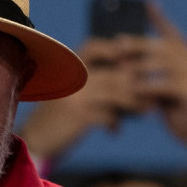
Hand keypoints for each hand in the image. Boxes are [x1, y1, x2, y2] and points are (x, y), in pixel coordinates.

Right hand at [20, 37, 143, 159]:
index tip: (132, 61)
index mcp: (68, 68)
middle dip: (136, 83)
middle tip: (152, 93)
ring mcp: (74, 96)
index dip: (115, 49)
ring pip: (114, 93)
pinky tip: (115, 131)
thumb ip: (92, 83)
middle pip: (113, 73)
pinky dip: (114, 123)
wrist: (34, 139)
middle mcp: (71, 78)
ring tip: (144, 112)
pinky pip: (106, 114)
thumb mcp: (70, 95)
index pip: (94, 46)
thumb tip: (129, 78)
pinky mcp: (76, 116)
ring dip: (133, 104)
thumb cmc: (57, 117)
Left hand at [129, 3, 186, 168]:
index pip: (174, 35)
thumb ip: (154, 79)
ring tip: (119, 68)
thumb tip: (126, 67)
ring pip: (163, 64)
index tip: (147, 2)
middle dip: (139, 44)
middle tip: (117, 43)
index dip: (161, 19)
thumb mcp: (167, 95)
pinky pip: (165, 85)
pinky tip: (132, 89)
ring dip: (138, 66)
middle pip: (164, 47)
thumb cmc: (184, 117)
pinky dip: (146, 87)